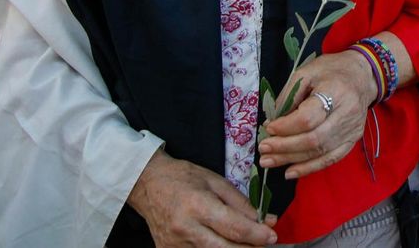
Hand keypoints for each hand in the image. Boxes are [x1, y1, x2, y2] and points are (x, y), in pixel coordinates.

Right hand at [126, 150, 275, 246]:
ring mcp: (175, 245)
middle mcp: (186, 229)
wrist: (147, 184)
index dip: (258, 236)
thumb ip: (241, 203)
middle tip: (263, 243)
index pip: (235, 228)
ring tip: (245, 242)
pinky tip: (224, 243)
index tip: (272, 236)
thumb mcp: (216, 182)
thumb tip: (265, 221)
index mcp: (198, 206)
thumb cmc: (183, 178)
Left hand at [259, 49, 377, 179]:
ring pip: (320, 152)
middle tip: (263, 149)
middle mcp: (347, 113)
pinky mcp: (353, 139)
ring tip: (269, 161)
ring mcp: (352, 129)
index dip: (285, 127)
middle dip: (284, 147)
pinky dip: (309, 168)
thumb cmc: (332, 70)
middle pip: (313, 139)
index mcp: (336, 91)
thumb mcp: (306, 72)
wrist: (363, 75)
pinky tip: (291, 172)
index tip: (268, 127)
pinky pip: (330, 159)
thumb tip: (272, 122)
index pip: (308, 118)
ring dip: (292, 159)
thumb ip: (289, 95)